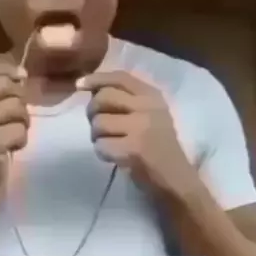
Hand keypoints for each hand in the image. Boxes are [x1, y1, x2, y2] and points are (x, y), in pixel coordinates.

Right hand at [0, 59, 28, 189]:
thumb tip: (21, 72)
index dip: (9, 69)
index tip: (22, 77)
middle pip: (7, 85)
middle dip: (20, 100)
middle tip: (17, 118)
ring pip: (17, 107)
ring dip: (23, 123)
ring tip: (13, 134)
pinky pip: (20, 131)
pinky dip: (21, 141)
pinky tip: (11, 148)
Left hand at [78, 70, 192, 192]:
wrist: (176, 178)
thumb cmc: (158, 146)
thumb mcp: (149, 114)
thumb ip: (126, 100)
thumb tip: (92, 89)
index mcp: (152, 96)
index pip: (120, 77)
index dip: (97, 79)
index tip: (79, 85)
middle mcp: (148, 107)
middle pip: (103, 97)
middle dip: (92, 112)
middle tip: (98, 126)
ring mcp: (141, 128)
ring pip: (99, 123)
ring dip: (97, 136)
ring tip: (110, 143)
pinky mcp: (133, 149)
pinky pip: (101, 145)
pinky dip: (102, 153)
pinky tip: (114, 156)